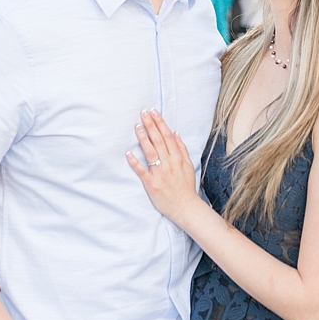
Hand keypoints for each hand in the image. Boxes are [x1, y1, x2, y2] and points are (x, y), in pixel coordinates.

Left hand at [126, 111, 207, 229]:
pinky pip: (142, 171)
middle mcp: (169, 163)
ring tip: (137, 126)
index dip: (160, 123)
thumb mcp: (189, 166)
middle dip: (151, 125)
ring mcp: (160, 173)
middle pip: (159, 141)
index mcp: (178, 158)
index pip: (168, 136)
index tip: (153, 112)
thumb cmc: (186, 187)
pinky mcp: (151, 184)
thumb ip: (182, 149)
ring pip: (151, 152)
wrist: (186, 207)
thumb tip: (175, 133)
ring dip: (143, 138)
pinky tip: (128, 153)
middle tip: (143, 113)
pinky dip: (135, 162)